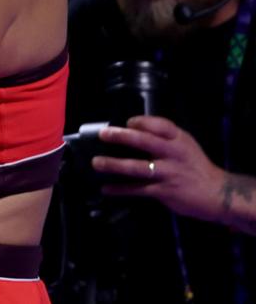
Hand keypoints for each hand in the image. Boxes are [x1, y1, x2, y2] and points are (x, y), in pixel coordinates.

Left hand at [93, 115, 226, 222]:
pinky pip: (138, 189)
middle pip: (145, 142)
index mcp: (179, 140)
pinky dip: (120, 189)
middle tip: (103, 134)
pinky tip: (106, 189)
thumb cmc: (196, 166)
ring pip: (137, 167)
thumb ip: (165, 138)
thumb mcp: (185, 145)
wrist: (219, 193)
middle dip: (122, 136)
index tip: (127, 121)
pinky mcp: (165, 191)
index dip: (142, 122)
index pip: (161, 125)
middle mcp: (174, 154)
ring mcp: (169, 173)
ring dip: (114, 165)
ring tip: (97, 163)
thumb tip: (133, 130)